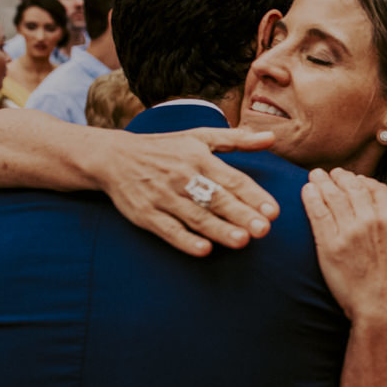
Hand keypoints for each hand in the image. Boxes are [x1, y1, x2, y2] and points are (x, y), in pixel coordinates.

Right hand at [94, 128, 279, 256]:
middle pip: (217, 199)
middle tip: (264, 230)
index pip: (232, 179)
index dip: (254, 196)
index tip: (274, 211)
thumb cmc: (165, 148)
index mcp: (199, 158)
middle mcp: (182, 176)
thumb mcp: (200, 137)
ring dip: (219, 229)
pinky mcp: (145, 214)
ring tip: (242, 241)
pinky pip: (168, 229)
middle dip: (241, 215)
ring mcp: (163, 197)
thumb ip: (237, 140)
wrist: (113, 157)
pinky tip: (204, 250)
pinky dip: (185, 240)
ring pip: (196, 216)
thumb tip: (270, 138)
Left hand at [302, 168, 386, 322]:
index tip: (357, 180)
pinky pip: (318, 214)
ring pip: (333, 196)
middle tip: (332, 173)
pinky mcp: (330, 244)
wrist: (383, 310)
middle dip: (341, 177)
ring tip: (315, 175)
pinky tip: (307, 190)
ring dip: (323, 182)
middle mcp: (371, 220)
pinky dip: (311, 198)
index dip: (366, 182)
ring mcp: (349, 231)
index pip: (377, 189)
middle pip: (353, 188)